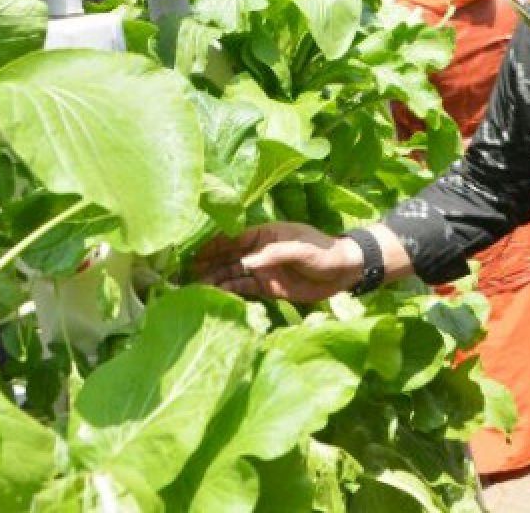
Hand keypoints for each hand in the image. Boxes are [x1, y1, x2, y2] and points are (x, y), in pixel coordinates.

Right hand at [194, 222, 362, 302]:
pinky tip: (215, 295)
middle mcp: (260, 251)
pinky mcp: (268, 287)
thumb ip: (275, 254)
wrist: (344, 273)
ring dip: (215, 279)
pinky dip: (230, 292)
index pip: (234, 237)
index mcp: (266, 234)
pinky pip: (245, 289)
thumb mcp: (302, 250)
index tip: (194, 252)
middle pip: (228, 256)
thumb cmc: (325, 253)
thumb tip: (246, 263)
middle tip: (185, 273)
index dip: (213, 244)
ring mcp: (263, 269)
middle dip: (208, 263)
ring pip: (233, 274)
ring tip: (194, 287)